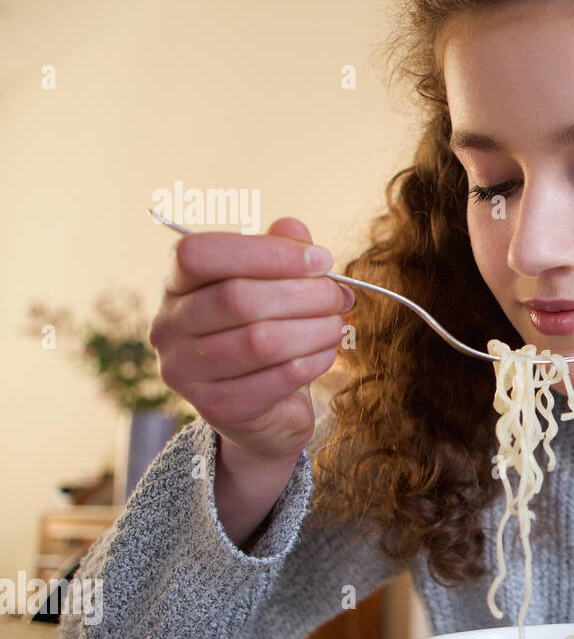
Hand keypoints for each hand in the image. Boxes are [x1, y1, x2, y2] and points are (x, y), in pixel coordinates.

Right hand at [150, 217, 353, 464]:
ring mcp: (186, 372)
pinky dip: (313, 360)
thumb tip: (294, 228)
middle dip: (304, 294)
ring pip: (260, 341)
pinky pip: (277, 377)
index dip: (267, 252)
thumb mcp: (272, 288)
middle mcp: (168, 326)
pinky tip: (327, 352)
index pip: (199, 254)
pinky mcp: (217, 407)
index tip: (321, 259)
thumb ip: (280, 254)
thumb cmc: (267, 333)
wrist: (264, 410)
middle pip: (238, 298)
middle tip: (340, 296)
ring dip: (314, 329)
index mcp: (176, 284)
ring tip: (337, 324)